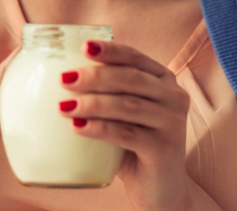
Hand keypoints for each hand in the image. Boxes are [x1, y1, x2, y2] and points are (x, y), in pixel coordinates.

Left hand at [58, 41, 197, 210]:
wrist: (161, 189)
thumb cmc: (135, 146)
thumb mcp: (124, 114)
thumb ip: (106, 94)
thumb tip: (62, 76)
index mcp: (164, 81)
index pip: (136, 57)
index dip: (110, 51)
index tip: (84, 46)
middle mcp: (174, 98)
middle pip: (131, 79)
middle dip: (95, 76)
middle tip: (65, 79)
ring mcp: (173, 123)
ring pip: (128, 105)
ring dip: (92, 103)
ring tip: (63, 106)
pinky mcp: (164, 149)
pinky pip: (127, 134)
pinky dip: (99, 128)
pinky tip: (77, 126)